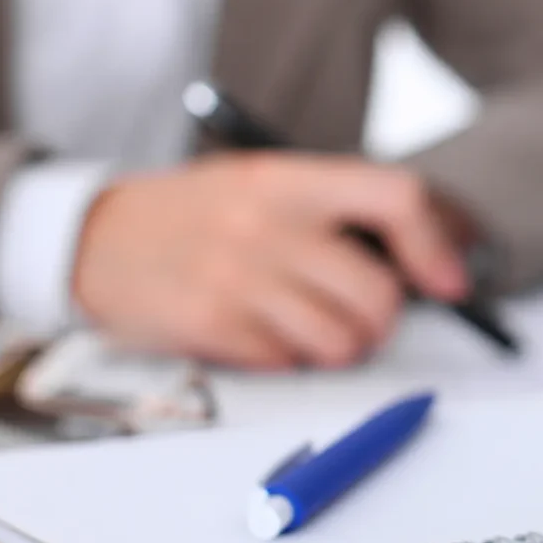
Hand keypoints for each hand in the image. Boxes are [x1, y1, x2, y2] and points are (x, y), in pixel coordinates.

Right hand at [72, 155, 470, 369]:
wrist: (93, 236)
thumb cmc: (199, 215)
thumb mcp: (265, 183)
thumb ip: (337, 210)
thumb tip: (427, 264)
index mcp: (292, 179)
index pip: (395, 198)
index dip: (435, 245)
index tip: (448, 283)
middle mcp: (269, 224)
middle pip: (377, 293)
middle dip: (381, 320)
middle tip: (363, 320)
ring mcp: (238, 276)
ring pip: (340, 341)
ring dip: (338, 348)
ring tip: (310, 329)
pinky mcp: (209, 324)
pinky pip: (287, 363)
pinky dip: (285, 359)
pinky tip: (259, 335)